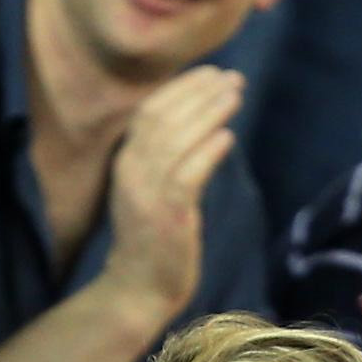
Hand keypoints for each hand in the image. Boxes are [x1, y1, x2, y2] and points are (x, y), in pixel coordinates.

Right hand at [105, 65, 242, 316]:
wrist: (137, 288)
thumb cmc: (153, 239)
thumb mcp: (153, 190)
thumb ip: (169, 158)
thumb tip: (205, 125)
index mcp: (125, 161)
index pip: (151, 110)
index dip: (182, 87)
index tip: (212, 72)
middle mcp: (131, 171)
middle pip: (164, 117)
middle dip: (200, 92)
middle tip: (232, 78)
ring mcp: (147, 193)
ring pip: (177, 140)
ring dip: (209, 113)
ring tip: (236, 95)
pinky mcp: (167, 215)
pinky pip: (188, 174)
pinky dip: (207, 151)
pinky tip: (228, 136)